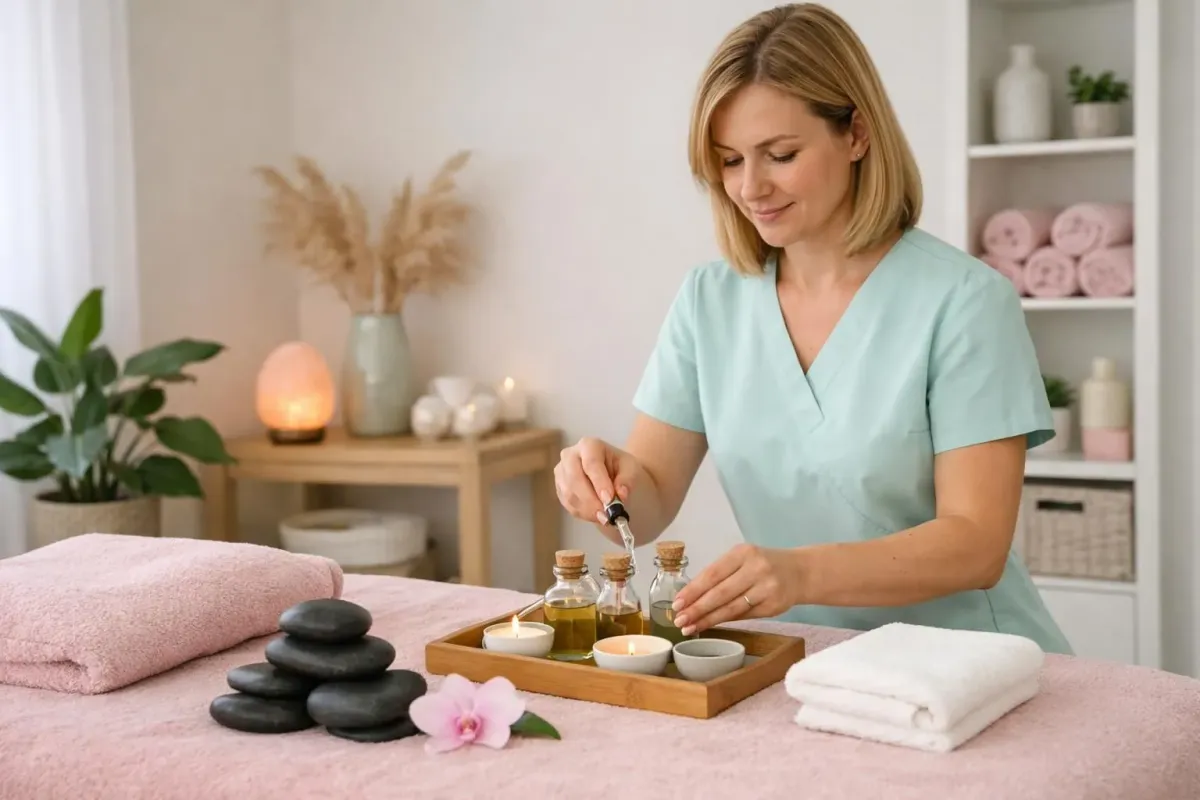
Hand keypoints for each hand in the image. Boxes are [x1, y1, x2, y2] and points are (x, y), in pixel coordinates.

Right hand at [553, 437, 643, 524]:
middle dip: (591, 500)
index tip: (610, 500)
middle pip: (575, 478)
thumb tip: (621, 495)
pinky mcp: (559, 487)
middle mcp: (570, 455)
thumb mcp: (631, 469)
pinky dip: (582, 513)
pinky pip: (567, 503)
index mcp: (589, 445)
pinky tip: (595, 515)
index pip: (591, 463)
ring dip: (587, 510)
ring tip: (604, 518)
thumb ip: (627, 480)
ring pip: (569, 493)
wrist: (610, 472)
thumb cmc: (619, 467)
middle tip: (606, 515)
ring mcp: (561, 471)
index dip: (599, 482)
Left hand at [670, 543, 802, 635]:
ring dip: (708, 620)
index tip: (677, 603)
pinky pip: (744, 615)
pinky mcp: (774, 606)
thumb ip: (720, 574)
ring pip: (731, 608)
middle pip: (720, 593)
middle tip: (679, 620)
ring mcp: (767, 588)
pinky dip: (725, 621)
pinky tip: (711, 625)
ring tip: (690, 627)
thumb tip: (689, 596)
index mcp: (743, 553)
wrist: (800, 571)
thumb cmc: (763, 564)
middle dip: (697, 609)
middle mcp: (756, 569)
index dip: (693, 590)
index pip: (712, 574)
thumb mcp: (743, 559)